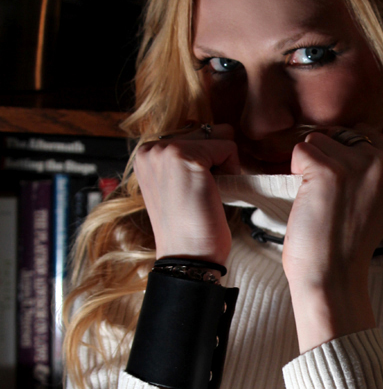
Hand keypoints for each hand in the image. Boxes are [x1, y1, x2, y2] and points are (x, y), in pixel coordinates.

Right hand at [134, 123, 239, 262]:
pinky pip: (228, 147)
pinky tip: (214, 195)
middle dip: (215, 161)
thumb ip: (187, 158)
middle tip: (201, 196)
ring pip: (218, 137)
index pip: (194, 135)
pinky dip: (231, 171)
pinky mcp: (185, 157)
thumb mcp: (181, 185)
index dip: (207, 163)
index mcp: (145, 154)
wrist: (187, 259)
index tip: (194, 192)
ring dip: (223, 165)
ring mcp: (165, 150)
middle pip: (207, 132)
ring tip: (206, 195)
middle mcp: (150, 148)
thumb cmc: (190, 230)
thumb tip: (220, 130)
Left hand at [283, 118, 382, 351]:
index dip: (345, 159)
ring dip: (310, 169)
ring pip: (316, 140)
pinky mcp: (329, 170)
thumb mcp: (382, 196)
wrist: (332, 275)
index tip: (349, 194)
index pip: (362, 131)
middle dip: (328, 160)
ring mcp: (357, 164)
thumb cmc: (349, 239)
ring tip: (322, 202)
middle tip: (334, 201)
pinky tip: (310, 200)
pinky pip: (300, 151)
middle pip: (338, 132)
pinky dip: (296, 174)